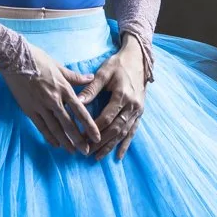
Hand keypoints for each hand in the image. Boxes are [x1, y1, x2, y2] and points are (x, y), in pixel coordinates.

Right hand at [1, 43, 101, 155]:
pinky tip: (55, 144)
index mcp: (64, 88)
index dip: (90, 126)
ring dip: (65, 142)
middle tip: (86, 151)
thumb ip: (75, 77)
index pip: (80, 112)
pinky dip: (49, 136)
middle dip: (78, 139)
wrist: (14, 59)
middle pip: (69, 124)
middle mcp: (54, 100)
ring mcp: (40, 106)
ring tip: (72, 152)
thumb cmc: (37, 59)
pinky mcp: (29, 109)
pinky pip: (41, 126)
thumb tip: (91, 78)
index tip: (97, 137)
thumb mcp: (59, 66)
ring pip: (55, 128)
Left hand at [75, 34, 146, 161]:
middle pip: (115, 129)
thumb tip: (77, 101)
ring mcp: (137, 111)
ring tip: (97, 157)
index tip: (81, 137)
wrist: (139, 59)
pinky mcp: (139, 113)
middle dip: (100, 142)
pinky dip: (125, 144)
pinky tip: (118, 155)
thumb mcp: (104, 72)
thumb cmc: (118, 64)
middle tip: (86, 152)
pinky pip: (132, 131)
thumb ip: (91, 88)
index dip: (93, 129)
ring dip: (110, 146)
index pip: (106, 118)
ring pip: (123, 133)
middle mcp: (132, 106)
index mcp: (122, 95)